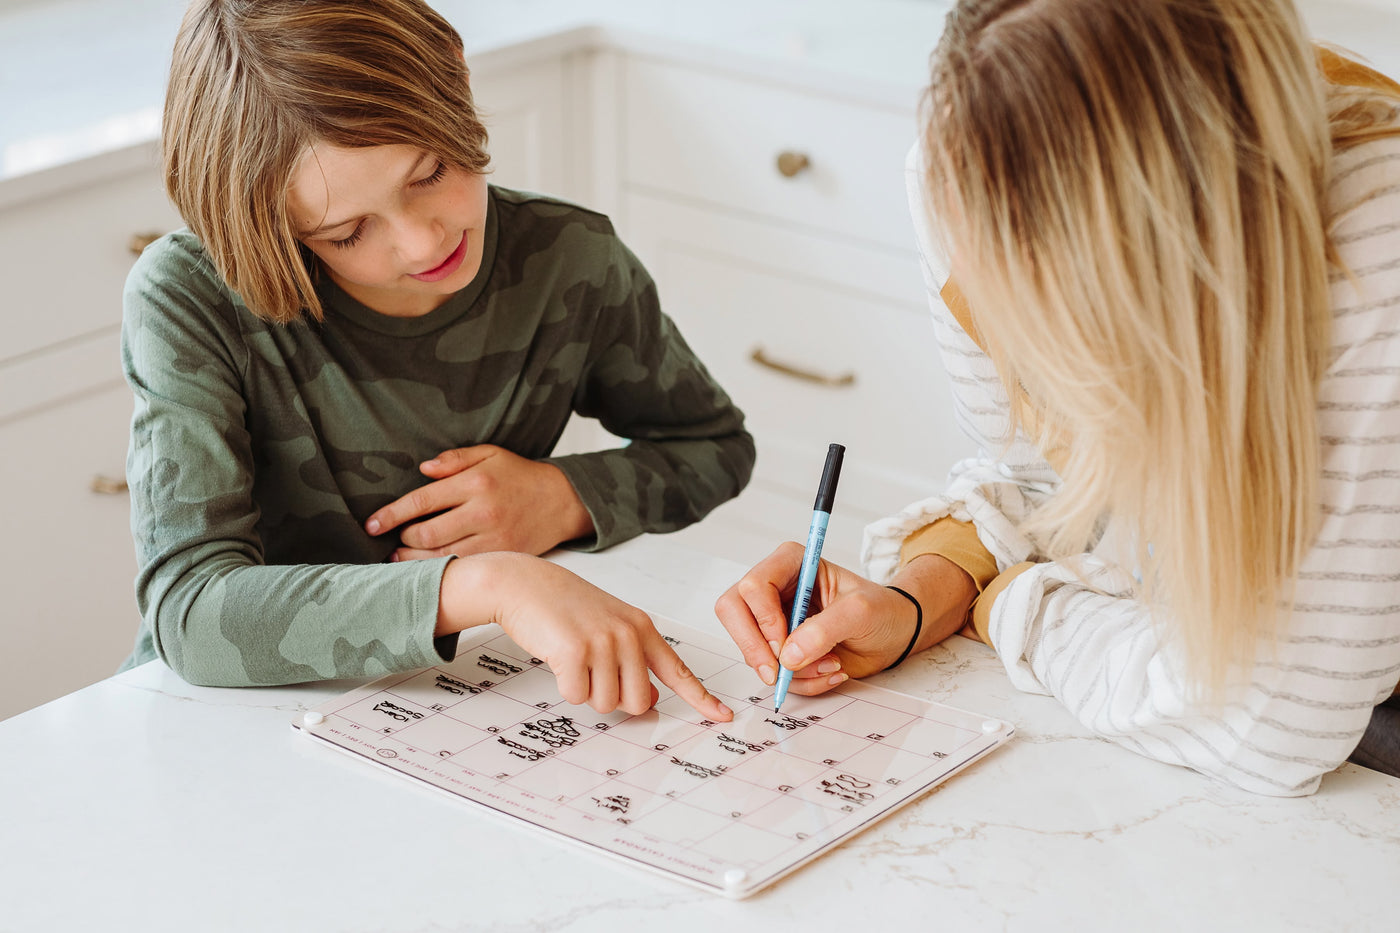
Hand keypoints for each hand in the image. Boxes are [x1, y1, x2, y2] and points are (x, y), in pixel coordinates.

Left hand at [365, 445, 593, 559]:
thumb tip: (423, 469)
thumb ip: (455, 459)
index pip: (421, 501)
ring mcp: (493, 538)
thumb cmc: (520, 476)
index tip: (371, 524)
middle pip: (426, 534)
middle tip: (392, 540)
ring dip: (414, 560)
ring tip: (400, 557)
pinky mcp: (501, 556)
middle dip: (402, 539)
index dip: (391, 514)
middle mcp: (482, 511)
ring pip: (441, 556)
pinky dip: (441, 568)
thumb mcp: (490, 454)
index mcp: (475, 482)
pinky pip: (463, 566)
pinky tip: (429, 566)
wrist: (562, 501)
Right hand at [439, 553, 733, 721]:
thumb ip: (634, 659)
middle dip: (613, 699)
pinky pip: (577, 696)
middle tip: (593, 673)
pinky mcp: (575, 651)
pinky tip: (558, 659)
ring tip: (574, 659)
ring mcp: (603, 641)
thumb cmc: (564, 607)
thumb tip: (649, 700)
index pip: (679, 671)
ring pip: (606, 703)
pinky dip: (565, 686)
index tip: (722, 716)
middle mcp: (628, 634)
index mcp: (642, 628)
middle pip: (638, 703)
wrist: (524, 583)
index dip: (701, 698)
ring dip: (586, 691)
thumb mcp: (609, 626)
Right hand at [714, 543, 976, 698]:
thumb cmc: (882, 611)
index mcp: (791, 563)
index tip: (786, 645)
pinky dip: (801, 682)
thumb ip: (825, 629)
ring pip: (749, 648)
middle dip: (756, 648)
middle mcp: (775, 589)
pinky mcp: (780, 649)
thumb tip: (788, 656)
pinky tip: (829, 672)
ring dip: (790, 671)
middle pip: (732, 612)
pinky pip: (771, 672)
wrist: (895, 635)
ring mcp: (773, 620)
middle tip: (780, 673)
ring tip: (831, 666)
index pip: (754, 586)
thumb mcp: (861, 612)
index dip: (763, 619)